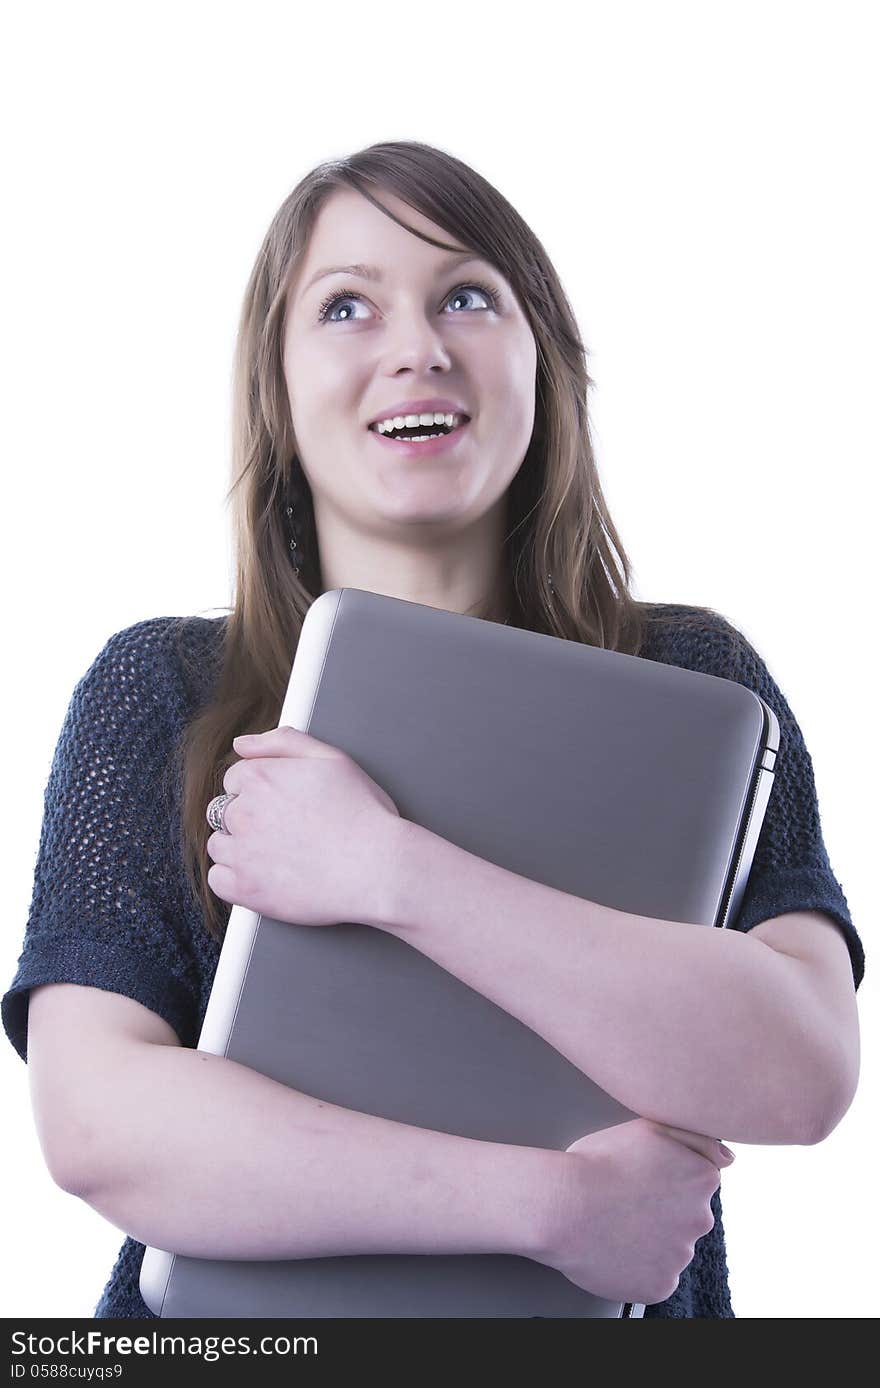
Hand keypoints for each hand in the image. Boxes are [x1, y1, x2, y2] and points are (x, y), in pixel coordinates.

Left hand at [206, 726, 401, 928]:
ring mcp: (241, 853)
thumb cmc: (363, 814)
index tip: (283, 807)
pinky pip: (218, 881)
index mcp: (259, 777)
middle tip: (286, 832)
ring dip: (240, 849)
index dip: (261, 793)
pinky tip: (264, 877)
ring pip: (219, 846)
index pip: (235, 779)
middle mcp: (243, 812)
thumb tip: (242, 744)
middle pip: (224, 812)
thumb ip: (283, 742)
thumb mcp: (331, 759)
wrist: (377, 868)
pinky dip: (234, 880)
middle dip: (249, 820)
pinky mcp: (243, 889)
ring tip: (279, 856)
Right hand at [533, 1118, 734, 1304]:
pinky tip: (614, 1247)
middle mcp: (701, 1219)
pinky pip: (654, 1276)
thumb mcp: (649, 1128)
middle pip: (685, 1216)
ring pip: (668, 1247)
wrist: (562, 1206)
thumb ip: (698, 1139)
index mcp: (702, 1179)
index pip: (695, 1182)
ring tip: (612, 1223)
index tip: (638, 1177)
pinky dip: (637, 1267)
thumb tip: (729, 1159)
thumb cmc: (597, 1163)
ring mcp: (681, 1256)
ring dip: (648, 1239)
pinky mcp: (660, 1286)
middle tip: (622, 1201)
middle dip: (660, 1211)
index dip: (662, 1178)